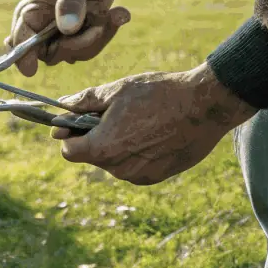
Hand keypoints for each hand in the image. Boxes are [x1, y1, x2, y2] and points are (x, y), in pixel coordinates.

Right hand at [6, 0, 130, 76]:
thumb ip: (70, 2)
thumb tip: (67, 29)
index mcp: (31, 11)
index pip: (20, 38)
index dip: (23, 56)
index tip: (31, 70)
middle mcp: (42, 27)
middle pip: (49, 54)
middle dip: (75, 45)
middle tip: (97, 28)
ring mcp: (61, 34)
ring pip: (73, 54)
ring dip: (96, 37)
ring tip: (111, 13)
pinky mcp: (81, 37)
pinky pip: (91, 48)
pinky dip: (108, 33)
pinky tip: (116, 14)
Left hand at [52, 64, 255, 184]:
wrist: (206, 106)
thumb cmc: (159, 94)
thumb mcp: (116, 91)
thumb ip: (84, 102)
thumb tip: (62, 106)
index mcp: (102, 148)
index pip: (68, 152)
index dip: (69, 135)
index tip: (77, 122)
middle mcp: (118, 169)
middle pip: (91, 156)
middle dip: (94, 137)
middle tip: (113, 114)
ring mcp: (139, 175)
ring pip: (113, 162)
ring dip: (115, 145)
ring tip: (137, 121)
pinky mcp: (157, 177)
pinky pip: (133, 167)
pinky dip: (135, 153)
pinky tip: (151, 133)